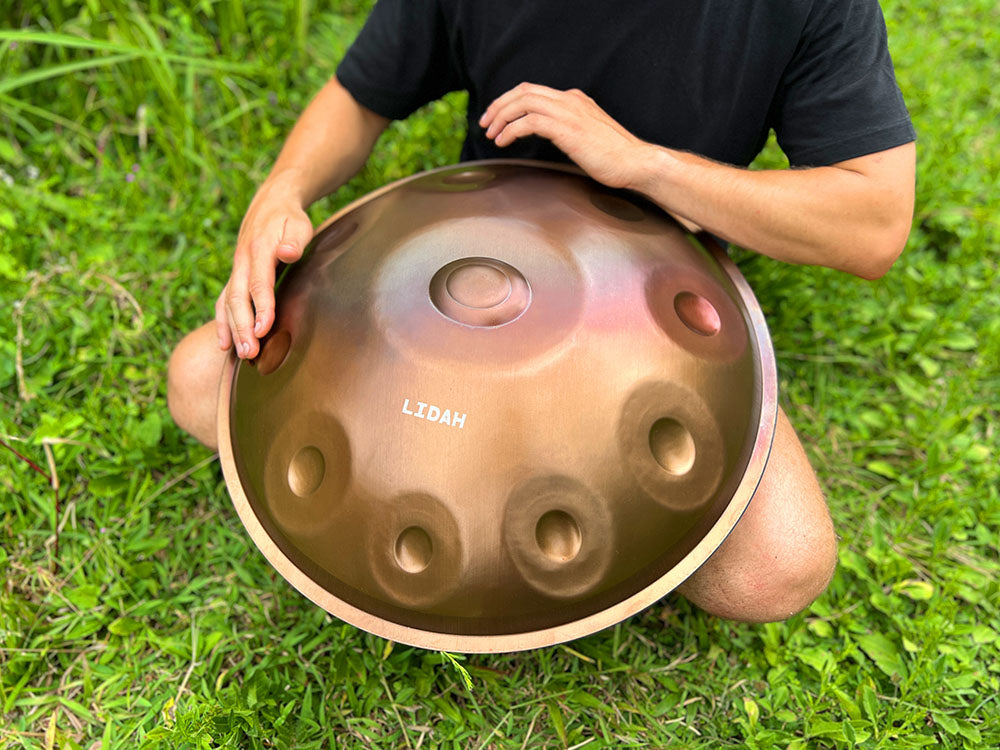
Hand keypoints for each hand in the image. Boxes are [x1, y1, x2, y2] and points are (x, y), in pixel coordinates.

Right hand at [217, 173, 313, 358]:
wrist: (271, 203)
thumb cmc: (290, 218)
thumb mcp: (299, 224)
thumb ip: (294, 240)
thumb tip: (288, 252)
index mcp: (260, 249)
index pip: (260, 283)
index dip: (262, 307)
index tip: (263, 330)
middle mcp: (243, 261)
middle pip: (238, 297)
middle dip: (242, 326)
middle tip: (249, 353)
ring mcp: (237, 269)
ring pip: (228, 302)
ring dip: (232, 329)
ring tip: (239, 355)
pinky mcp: (236, 276)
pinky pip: (224, 301)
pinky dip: (222, 322)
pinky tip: (224, 344)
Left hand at [479, 82, 649, 188]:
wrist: (635, 162)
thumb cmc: (615, 156)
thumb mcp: (588, 135)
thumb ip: (568, 129)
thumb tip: (548, 136)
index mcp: (574, 100)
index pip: (533, 90)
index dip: (509, 101)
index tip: (495, 117)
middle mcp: (570, 100)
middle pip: (524, 91)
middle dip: (499, 106)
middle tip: (485, 123)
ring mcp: (569, 112)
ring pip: (523, 102)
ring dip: (501, 117)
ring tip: (491, 134)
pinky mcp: (568, 129)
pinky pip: (530, 121)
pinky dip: (511, 130)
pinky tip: (504, 141)